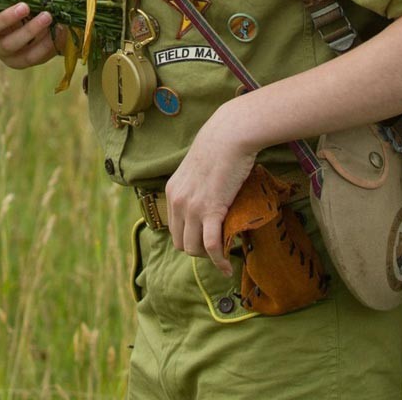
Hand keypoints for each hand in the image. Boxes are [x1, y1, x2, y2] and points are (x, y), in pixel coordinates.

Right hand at [0, 0, 66, 69]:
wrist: (64, 20)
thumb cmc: (40, 0)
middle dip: (6, 18)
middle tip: (25, 7)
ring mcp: (3, 50)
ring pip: (9, 44)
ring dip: (30, 30)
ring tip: (48, 16)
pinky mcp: (18, 62)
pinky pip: (27, 57)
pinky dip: (43, 44)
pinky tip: (54, 31)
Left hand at [162, 100, 256, 274]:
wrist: (229, 134)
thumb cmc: (220, 147)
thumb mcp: (198, 170)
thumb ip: (196, 188)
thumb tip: (209, 201)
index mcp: (172, 192)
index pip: (174, 228)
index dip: (190, 238)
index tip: (205, 240)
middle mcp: (177, 201)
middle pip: (180, 243)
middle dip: (197, 250)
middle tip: (216, 248)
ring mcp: (191, 207)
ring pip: (193, 249)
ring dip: (207, 257)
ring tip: (222, 255)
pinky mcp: (210, 210)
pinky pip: (210, 246)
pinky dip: (218, 261)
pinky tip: (227, 266)